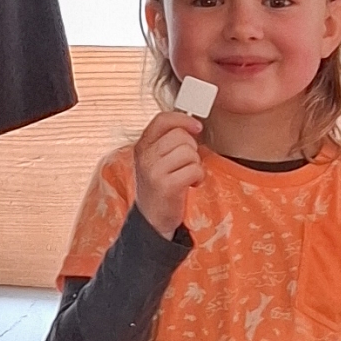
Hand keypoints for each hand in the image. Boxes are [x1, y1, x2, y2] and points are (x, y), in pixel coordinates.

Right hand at [132, 107, 204, 239]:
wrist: (152, 220)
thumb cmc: (160, 187)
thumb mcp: (156, 160)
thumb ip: (168, 141)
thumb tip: (192, 125)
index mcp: (142, 146)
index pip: (162, 119)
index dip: (183, 119)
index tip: (197, 127)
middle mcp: (145, 157)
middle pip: (181, 136)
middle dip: (192, 148)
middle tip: (186, 164)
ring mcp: (154, 171)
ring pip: (189, 152)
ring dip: (195, 165)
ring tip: (187, 175)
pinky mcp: (166, 186)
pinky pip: (194, 169)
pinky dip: (198, 178)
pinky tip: (190, 185)